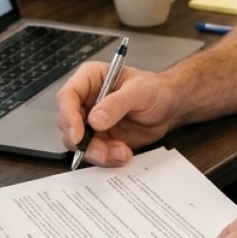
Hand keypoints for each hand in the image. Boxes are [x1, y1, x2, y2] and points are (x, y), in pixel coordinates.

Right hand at [55, 62, 178, 166]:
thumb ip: (117, 103)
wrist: (169, 107)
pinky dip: (108, 158)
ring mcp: (91, 122)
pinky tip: (124, 153)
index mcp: (90, 79)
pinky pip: (95, 153)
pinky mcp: (100, 139)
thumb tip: (95, 120)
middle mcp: (86, 101)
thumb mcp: (139, 91)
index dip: (68, 116)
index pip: (68, 96)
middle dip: (83, 141)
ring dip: (98, 153)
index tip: (78, 135)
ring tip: (120, 152)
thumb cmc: (154, 89)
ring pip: (79, 143)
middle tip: (101, 151)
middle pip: (68, 124)